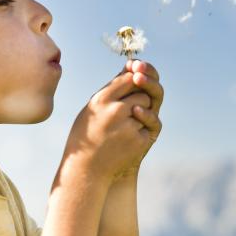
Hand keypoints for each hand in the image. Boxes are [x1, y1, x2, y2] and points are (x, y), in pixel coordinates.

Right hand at [62, 61, 161, 184]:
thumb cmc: (87, 135)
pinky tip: (127, 139)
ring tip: (123, 125)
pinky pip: (149, 125)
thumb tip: (131, 66)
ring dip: (142, 113)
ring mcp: (128, 126)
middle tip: (127, 111)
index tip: (133, 85)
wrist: (86, 169)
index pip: (129, 78)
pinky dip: (142, 130)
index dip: (134, 81)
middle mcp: (115, 111)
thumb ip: (112, 88)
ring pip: (148, 108)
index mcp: (101, 99)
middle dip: (139, 99)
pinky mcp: (138, 140)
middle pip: (142, 93)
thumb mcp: (92, 108)